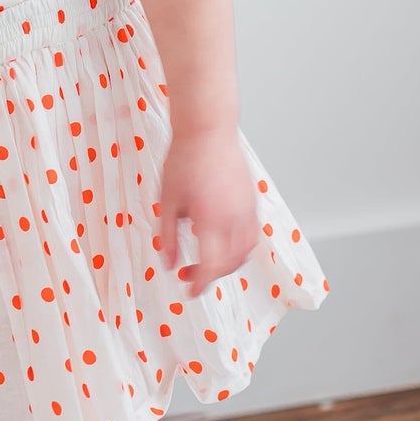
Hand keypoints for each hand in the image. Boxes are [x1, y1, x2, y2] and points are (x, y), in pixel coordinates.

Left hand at [156, 124, 258, 297]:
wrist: (208, 129)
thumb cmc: (184, 160)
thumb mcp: (166, 200)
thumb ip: (167, 236)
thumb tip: (169, 265)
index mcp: (212, 219)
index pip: (212, 265)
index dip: (200, 283)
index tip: (188, 291)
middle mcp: (235, 218)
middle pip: (231, 263)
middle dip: (211, 275)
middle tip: (189, 275)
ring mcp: (248, 209)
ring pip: (246, 251)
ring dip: (228, 264)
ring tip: (207, 261)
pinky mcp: (253, 201)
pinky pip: (252, 234)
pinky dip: (240, 248)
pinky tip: (222, 243)